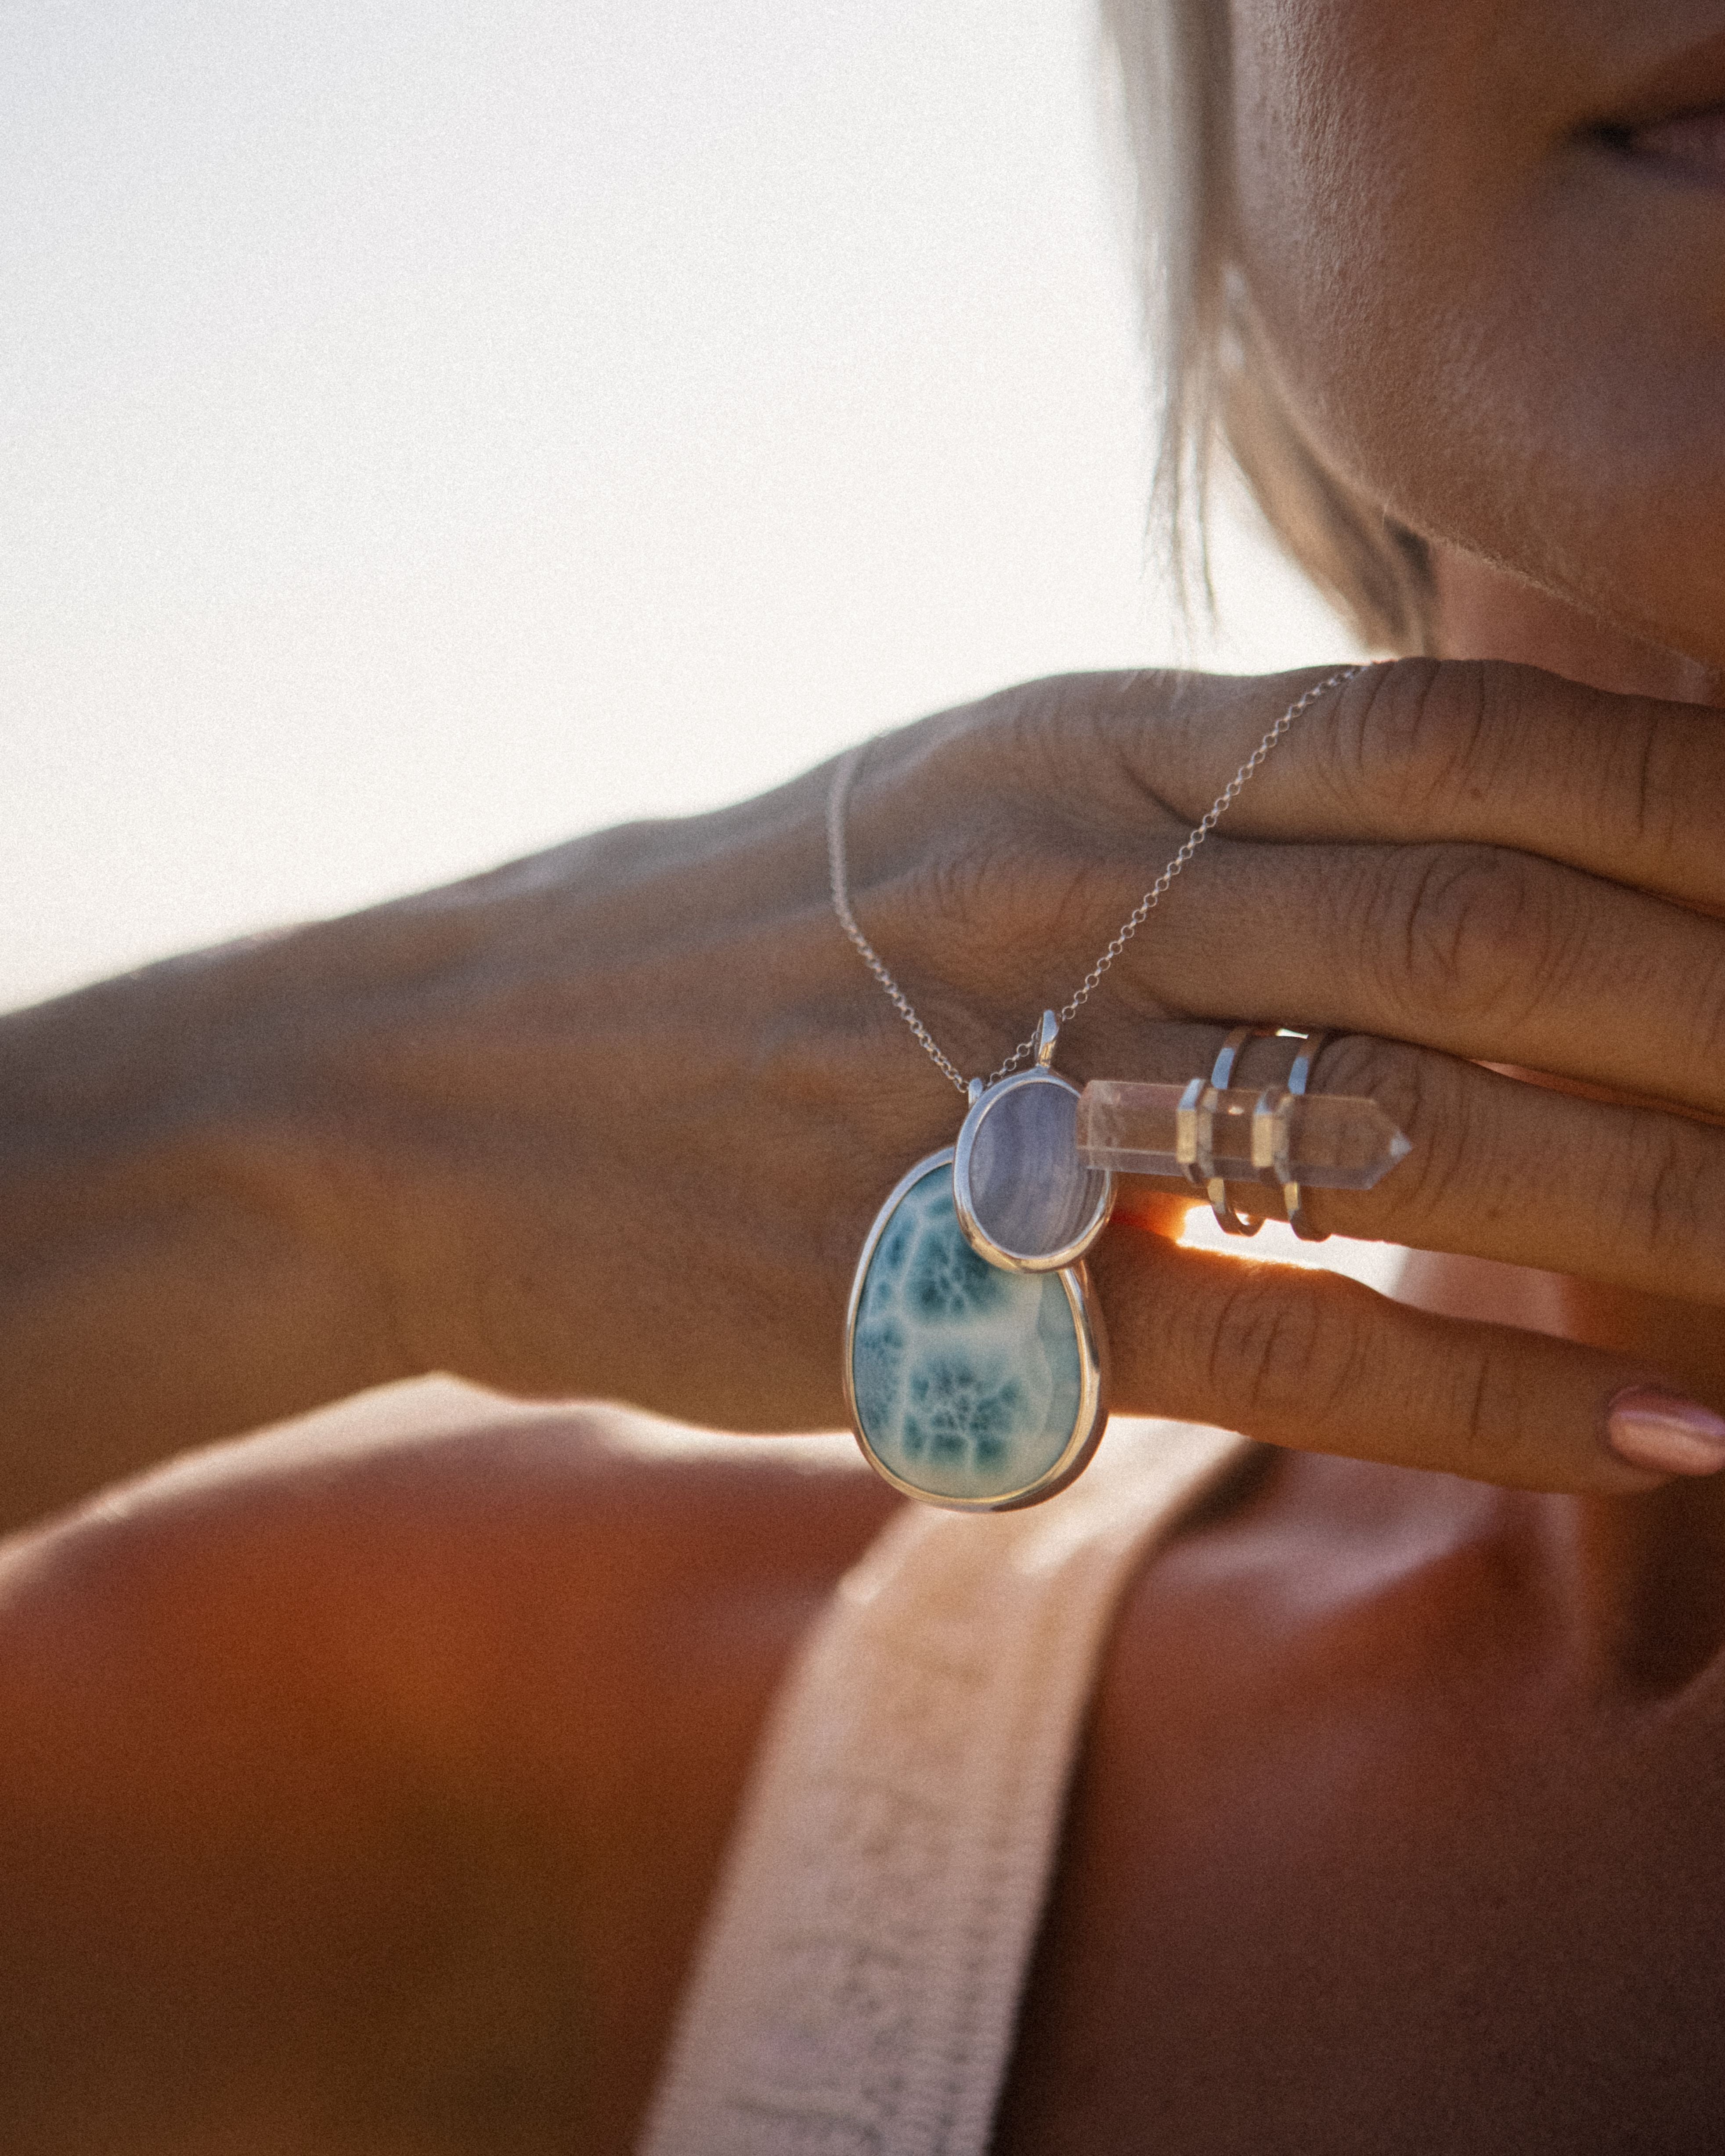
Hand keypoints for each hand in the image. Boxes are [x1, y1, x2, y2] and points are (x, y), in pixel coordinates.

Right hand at [6, 659, 1724, 1515]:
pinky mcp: (947, 1291)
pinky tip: (1642, 1433)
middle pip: (1485, 925)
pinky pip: (1279, 1351)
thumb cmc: (734, 946)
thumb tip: (1447, 838)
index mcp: (1083, 737)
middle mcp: (1064, 875)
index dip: (1685, 799)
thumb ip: (1190, 813)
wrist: (444, 1085)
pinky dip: (1483, 1400)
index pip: (1463, 729)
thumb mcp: (962, 802)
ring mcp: (1000, 1081)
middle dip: (1721, 1005)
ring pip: (1411, 1136)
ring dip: (1659, 1210)